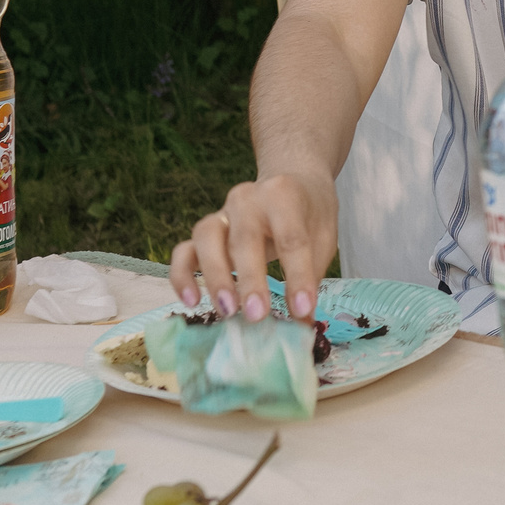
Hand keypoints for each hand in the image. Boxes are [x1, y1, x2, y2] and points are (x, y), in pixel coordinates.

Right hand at [170, 170, 340, 321]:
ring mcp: (221, 213)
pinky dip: (182, 275)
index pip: (291, 238)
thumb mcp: (322, 237)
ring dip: (216, 277)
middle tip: (257, 315)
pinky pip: (184, 250)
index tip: (302, 310)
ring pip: (207, 240)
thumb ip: (312, 276)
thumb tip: (303, 323)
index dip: (297, 276)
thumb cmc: (308, 214)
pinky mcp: (204, 231)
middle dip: (250, 280)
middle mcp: (247, 200)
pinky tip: (191, 300)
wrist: (290, 181)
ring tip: (227, 311)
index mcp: (283, 195)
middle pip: (244, 239)